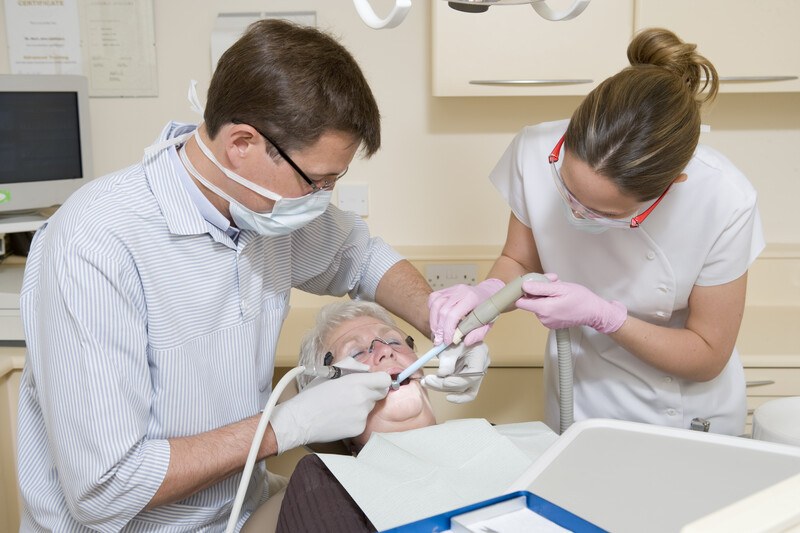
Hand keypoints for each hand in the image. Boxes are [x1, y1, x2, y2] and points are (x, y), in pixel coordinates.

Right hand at [270, 371, 390, 452]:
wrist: (301, 420)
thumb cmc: (312, 395)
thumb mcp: (331, 372)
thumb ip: (352, 365)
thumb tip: (366, 369)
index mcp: (357, 382)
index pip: (384, 380)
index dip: (380, 380)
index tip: (375, 382)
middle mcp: (363, 398)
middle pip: (380, 394)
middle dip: (371, 392)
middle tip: (355, 393)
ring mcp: (362, 415)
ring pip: (370, 407)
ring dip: (361, 405)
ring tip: (342, 406)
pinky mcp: (359, 428)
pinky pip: (363, 420)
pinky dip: (355, 418)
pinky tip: (340, 417)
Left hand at [422, 342, 489, 403]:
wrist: (456, 334)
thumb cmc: (455, 337)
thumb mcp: (450, 347)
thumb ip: (447, 361)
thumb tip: (441, 376)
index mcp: (480, 356)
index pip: (473, 375)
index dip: (456, 381)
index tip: (441, 380)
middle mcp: (482, 368)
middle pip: (466, 385)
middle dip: (445, 385)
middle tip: (427, 381)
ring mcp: (476, 375)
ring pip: (464, 390)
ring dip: (444, 389)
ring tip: (427, 383)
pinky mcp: (469, 379)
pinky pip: (463, 390)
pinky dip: (451, 391)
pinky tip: (440, 390)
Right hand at [428, 279, 504, 344]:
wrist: (487, 293)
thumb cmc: (487, 308)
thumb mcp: (488, 323)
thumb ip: (478, 333)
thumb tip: (466, 342)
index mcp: (471, 298)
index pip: (453, 315)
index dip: (447, 330)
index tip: (447, 341)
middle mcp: (460, 291)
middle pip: (442, 311)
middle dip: (439, 329)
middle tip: (439, 341)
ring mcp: (452, 289)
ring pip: (435, 304)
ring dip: (433, 321)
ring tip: (437, 333)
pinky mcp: (446, 290)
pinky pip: (433, 299)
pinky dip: (432, 311)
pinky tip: (436, 320)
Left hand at [516, 276, 626, 333]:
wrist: (594, 312)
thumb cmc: (581, 299)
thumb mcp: (561, 288)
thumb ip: (540, 288)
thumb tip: (524, 286)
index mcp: (544, 309)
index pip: (520, 302)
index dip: (523, 291)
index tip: (531, 284)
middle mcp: (543, 318)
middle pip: (530, 302)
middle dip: (538, 290)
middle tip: (552, 283)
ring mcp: (547, 322)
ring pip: (537, 305)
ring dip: (545, 296)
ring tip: (559, 292)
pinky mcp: (551, 323)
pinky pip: (544, 310)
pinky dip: (549, 302)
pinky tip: (560, 299)